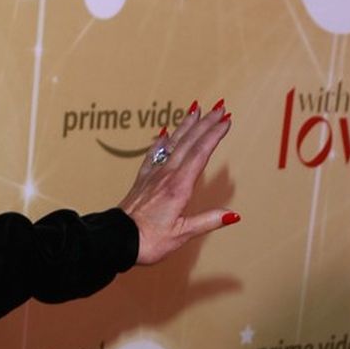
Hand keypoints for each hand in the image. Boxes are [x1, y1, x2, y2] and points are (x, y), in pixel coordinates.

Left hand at [119, 101, 235, 265]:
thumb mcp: (182, 235)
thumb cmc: (147, 241)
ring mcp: (152, 177)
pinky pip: (153, 155)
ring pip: (172, 144)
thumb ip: (208, 221)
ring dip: (185, 125)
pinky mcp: (142, 182)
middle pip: (189, 142)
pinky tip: (165, 134)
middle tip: (219, 107)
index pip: (201, 152)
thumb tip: (233, 215)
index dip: (215, 134)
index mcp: (179, 187)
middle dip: (205, 123)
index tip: (226, 120)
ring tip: (195, 109)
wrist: (116, 241)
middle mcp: (166, 176)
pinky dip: (161, 142)